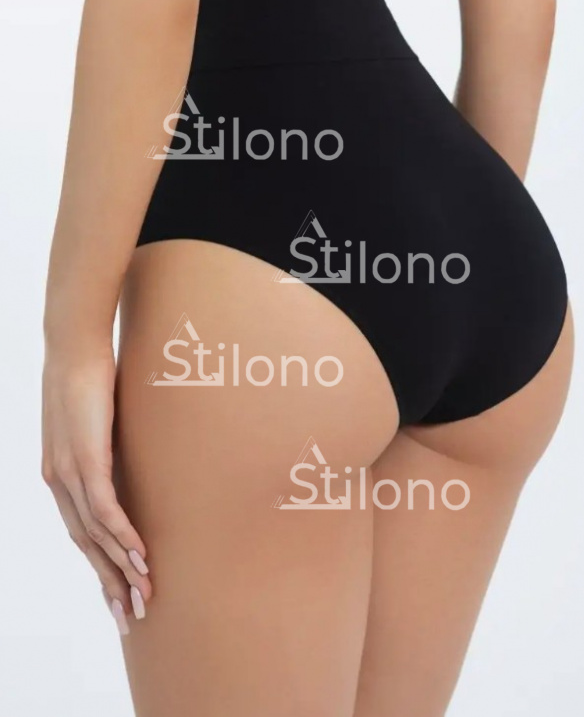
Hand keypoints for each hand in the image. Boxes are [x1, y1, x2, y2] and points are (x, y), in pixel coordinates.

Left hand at [42, 348, 151, 635]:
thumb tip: (129, 457)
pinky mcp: (86, 459)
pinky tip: (141, 557)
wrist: (72, 347)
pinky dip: (123, 537)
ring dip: (122, 568)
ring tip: (145, 595)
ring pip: (95, 534)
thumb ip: (105, 446)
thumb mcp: (95, 421)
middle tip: (132, 616)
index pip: (80, 533)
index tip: (119, 595)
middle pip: (85, 545)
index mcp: (59, 476)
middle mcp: (59, 481)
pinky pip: (105, 509)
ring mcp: (70, 472)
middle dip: (110, 583)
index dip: (100, 567)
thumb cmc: (87, 379)